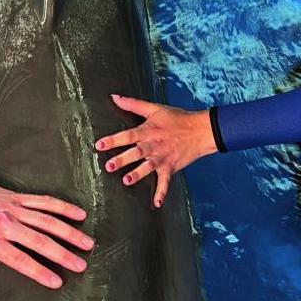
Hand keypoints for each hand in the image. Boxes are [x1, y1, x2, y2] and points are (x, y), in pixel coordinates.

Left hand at [0, 177, 91, 300]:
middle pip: (40, 241)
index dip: (40, 271)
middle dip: (63, 254)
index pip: (21, 260)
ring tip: (88, 242)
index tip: (57, 282)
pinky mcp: (17, 197)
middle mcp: (7, 225)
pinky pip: (43, 201)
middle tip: (81, 265)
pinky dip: (62, 207)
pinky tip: (79, 214)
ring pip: (47, 221)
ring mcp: (14, 209)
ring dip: (69, 232)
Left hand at [94, 94, 217, 207]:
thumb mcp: (155, 109)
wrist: (201, 130)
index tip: (100, 145)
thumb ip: (133, 104)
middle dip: (123, 159)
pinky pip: (166, 182)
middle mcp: (154, 145)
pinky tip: (156, 204)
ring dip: (138, 174)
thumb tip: (114, 97)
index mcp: (148, 131)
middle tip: (109, 166)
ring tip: (126, 181)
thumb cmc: (176, 118)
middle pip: (136, 152)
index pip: (128, 135)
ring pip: (148, 167)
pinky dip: (162, 193)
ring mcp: (163, 157)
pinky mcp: (171, 167)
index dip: (114, 140)